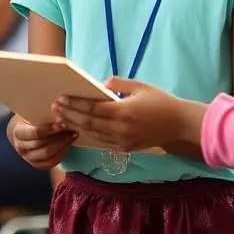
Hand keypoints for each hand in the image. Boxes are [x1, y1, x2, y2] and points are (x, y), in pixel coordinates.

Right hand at [10, 116, 75, 169]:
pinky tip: (68, 145)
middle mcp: (21, 147)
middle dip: (59, 138)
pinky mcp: (37, 164)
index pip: (34, 133)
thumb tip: (60, 115)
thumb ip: (42, 115)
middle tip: (72, 130)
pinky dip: (61, 154)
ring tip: (72, 136)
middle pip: (42, 145)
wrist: (24, 131)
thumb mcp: (33, 114)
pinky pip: (51, 163)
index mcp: (18, 133)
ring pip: (47, 155)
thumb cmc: (31, 119)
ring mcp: (28, 158)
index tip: (62, 124)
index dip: (49, 130)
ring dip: (62, 145)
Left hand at [53, 76, 205, 153]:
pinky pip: (102, 141)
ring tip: (62, 118)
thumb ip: (117, 84)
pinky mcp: (125, 148)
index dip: (74, 104)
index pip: (91, 108)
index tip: (60, 98)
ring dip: (75, 125)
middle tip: (55, 108)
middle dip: (69, 115)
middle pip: (87, 123)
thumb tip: (99, 84)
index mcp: (122, 112)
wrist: (179, 124)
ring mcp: (122, 141)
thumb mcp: (139, 86)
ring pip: (92, 133)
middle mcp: (120, 129)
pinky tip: (80, 128)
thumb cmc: (160, 101)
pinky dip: (89, 134)